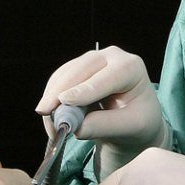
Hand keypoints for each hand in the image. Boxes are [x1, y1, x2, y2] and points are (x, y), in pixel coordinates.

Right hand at [35, 46, 166, 162]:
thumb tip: (76, 128)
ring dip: (52, 98)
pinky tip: (51, 119)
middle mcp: (111, 57)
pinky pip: (58, 80)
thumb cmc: (139, 119)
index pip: (106, 78)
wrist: (135, 116)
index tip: (65, 101)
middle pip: (80, 70)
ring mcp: (93, 59)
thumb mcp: (131, 127)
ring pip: (64, 74)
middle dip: (59, 91)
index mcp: (131, 68)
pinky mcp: (78, 68)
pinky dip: (51, 99)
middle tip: (44, 113)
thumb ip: (105, 126)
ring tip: (52, 126)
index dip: (84, 89)